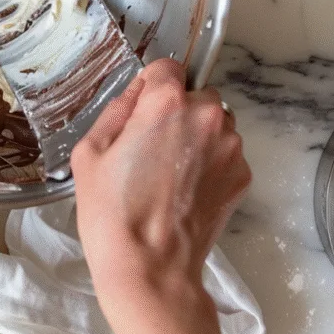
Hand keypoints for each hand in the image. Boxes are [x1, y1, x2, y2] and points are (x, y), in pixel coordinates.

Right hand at [71, 59, 250, 333]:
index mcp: (166, 103)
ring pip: (215, 123)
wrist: (150, 266)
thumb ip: (117, 109)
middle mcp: (207, 115)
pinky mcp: (242, 174)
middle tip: (153, 146)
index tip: (141, 110)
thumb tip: (137, 93)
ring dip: (197, 136)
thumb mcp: (90, 151)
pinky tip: (185, 189)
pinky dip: (210, 163)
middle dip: (178, 111)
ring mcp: (230, 146)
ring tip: (170, 172)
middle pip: (196, 93)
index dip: (151, 87)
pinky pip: (226, 153)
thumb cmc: (112, 212)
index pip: (168, 66)